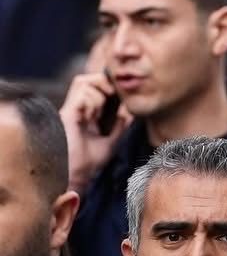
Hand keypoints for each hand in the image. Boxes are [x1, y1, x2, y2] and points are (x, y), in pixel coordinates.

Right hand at [58, 72, 130, 191]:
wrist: (75, 176)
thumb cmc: (88, 163)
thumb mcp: (111, 142)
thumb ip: (120, 127)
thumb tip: (131, 113)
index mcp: (86, 114)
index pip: (95, 88)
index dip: (109, 86)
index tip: (123, 96)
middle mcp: (77, 109)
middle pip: (86, 79)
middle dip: (104, 82)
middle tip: (114, 96)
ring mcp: (70, 110)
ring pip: (83, 82)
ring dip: (98, 92)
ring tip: (101, 110)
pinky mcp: (66, 114)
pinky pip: (81, 95)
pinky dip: (92, 101)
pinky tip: (92, 116)